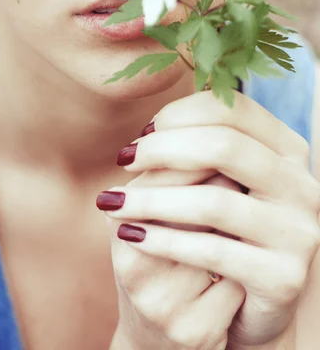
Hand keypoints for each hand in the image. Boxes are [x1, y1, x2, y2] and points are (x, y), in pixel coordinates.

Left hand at [97, 92, 319, 348]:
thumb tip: (147, 132)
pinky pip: (211, 251)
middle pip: (225, 146)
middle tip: (123, 160)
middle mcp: (302, 186)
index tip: (141, 134)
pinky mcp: (283, 277)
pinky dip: (162, 240)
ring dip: (151, 200)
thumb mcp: (222, 182)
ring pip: (213, 202)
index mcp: (289, 151)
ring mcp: (298, 233)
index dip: (180, 114)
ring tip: (112, 203)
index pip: (233, 110)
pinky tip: (130, 236)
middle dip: (162, 149)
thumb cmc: (228, 229)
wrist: (253, 303)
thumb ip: (201, 151)